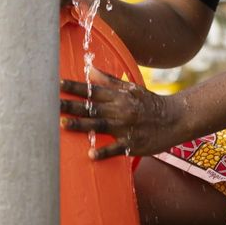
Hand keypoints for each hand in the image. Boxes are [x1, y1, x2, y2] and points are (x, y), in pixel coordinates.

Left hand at [60, 67, 186, 159]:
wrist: (175, 119)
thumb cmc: (150, 103)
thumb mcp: (131, 88)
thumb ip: (108, 81)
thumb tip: (89, 69)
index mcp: (118, 96)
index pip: (91, 90)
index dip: (73, 87)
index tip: (56, 84)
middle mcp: (120, 110)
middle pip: (91, 107)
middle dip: (70, 105)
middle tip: (50, 104)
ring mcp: (126, 127)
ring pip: (99, 125)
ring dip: (80, 125)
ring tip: (63, 125)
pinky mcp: (133, 144)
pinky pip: (116, 148)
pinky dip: (104, 151)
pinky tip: (91, 154)